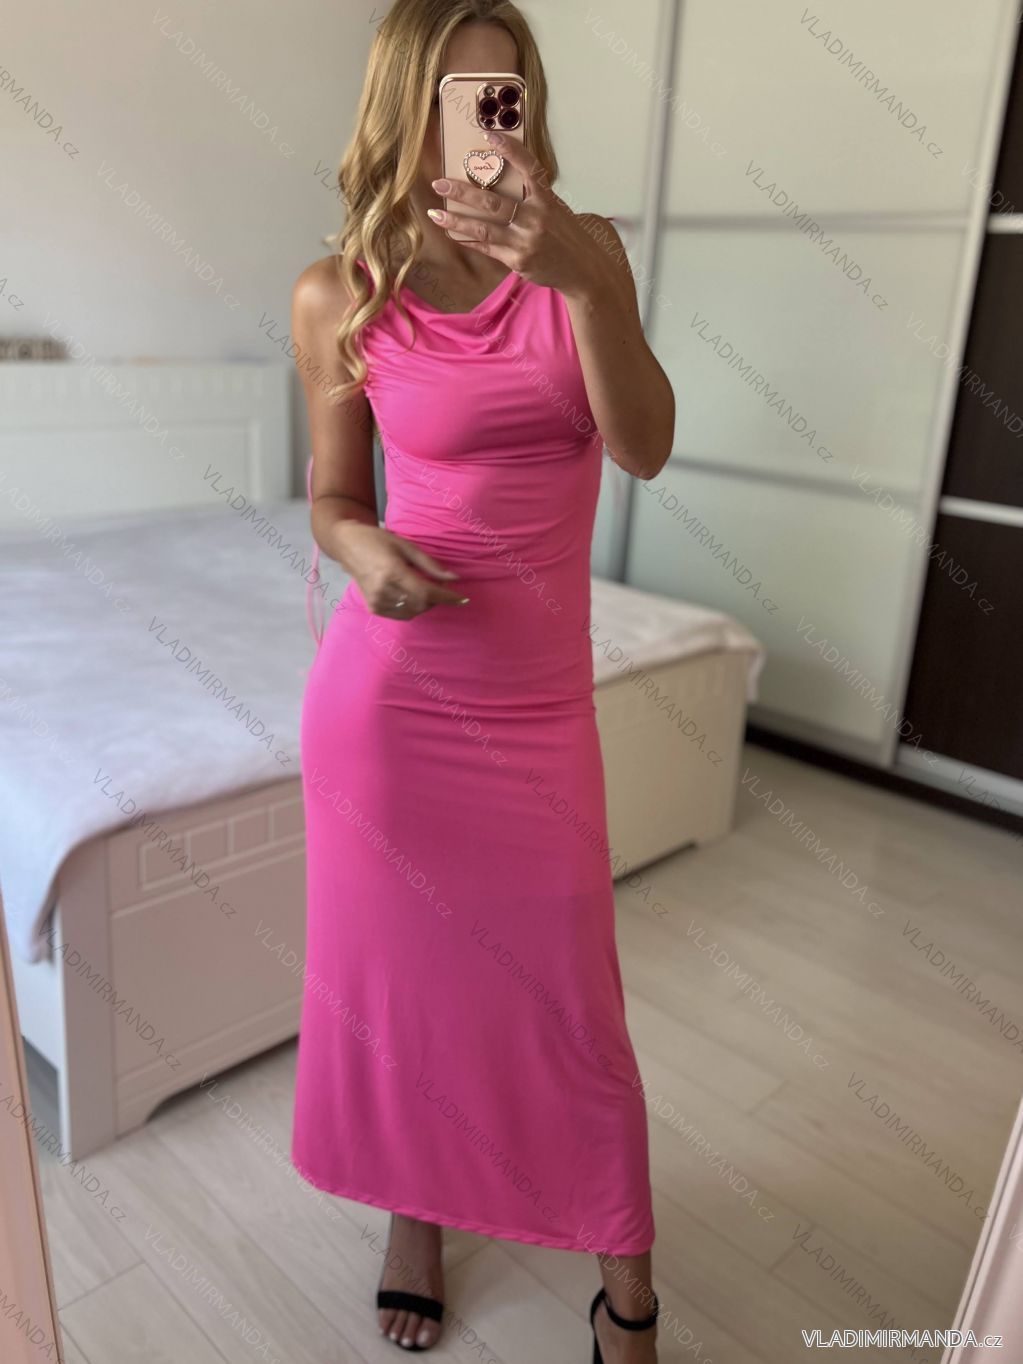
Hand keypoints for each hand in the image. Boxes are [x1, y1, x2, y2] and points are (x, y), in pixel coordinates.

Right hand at [332, 522, 469, 617]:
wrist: (347, 545)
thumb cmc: (377, 540)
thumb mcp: (406, 546)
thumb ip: (430, 565)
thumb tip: (454, 578)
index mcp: (392, 572)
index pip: (426, 593)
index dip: (447, 597)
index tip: (463, 599)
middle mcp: (383, 590)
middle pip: (421, 604)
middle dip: (437, 598)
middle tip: (439, 584)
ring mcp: (376, 602)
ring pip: (413, 612)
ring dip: (425, 603)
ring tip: (424, 588)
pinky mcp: (373, 608)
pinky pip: (401, 614)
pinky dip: (412, 608)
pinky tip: (412, 595)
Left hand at [427, 132, 613, 300]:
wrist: (583, 270)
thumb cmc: (566, 237)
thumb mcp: (556, 210)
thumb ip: (532, 198)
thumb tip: (497, 184)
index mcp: (547, 200)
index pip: (528, 168)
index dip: (510, 151)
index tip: (489, 136)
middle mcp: (536, 218)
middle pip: (493, 201)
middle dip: (462, 192)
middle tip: (439, 183)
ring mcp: (525, 241)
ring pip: (483, 228)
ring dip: (456, 221)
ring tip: (435, 214)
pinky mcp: (518, 261)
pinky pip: (487, 248)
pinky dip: (468, 240)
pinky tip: (452, 233)